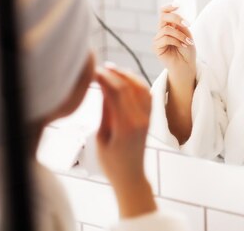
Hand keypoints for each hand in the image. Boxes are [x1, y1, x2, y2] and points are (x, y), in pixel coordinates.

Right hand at [95, 65, 156, 217]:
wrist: (131, 176)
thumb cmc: (111, 162)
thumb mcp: (101, 137)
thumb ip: (105, 111)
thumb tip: (104, 87)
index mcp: (126, 125)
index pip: (117, 92)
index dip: (105, 78)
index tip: (94, 71)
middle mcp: (141, 119)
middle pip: (129, 87)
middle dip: (114, 74)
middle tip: (100, 68)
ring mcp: (148, 118)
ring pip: (141, 88)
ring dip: (128, 75)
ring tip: (112, 69)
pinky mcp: (150, 118)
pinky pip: (147, 94)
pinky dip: (137, 83)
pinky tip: (126, 79)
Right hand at [153, 4, 196, 82]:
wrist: (186, 66)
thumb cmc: (188, 51)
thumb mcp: (188, 35)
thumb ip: (182, 26)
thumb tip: (179, 16)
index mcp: (169, 26)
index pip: (164, 12)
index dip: (168, 6)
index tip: (178, 5)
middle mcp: (161, 31)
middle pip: (163, 17)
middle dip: (176, 18)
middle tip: (187, 24)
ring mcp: (158, 39)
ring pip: (167, 29)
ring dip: (180, 35)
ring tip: (188, 42)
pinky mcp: (156, 47)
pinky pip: (165, 39)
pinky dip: (176, 41)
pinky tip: (182, 46)